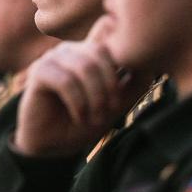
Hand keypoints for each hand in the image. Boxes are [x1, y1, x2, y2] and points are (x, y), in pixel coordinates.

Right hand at [14, 17, 143, 156]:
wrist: (50, 145)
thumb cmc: (81, 123)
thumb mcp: (114, 105)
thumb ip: (132, 86)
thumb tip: (151, 66)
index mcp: (89, 53)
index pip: (111, 46)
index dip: (122, 69)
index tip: (123, 98)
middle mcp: (71, 50)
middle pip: (100, 54)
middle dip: (110, 86)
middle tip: (110, 111)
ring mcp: (53, 58)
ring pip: (84, 67)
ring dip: (95, 97)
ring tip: (94, 118)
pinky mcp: (39, 72)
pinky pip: (65, 81)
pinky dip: (77, 102)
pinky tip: (79, 118)